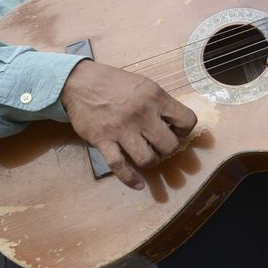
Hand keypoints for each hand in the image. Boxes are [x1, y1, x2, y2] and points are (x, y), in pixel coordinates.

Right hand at [61, 60, 197, 189]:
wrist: (79, 82)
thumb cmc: (115, 83)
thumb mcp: (145, 85)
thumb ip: (161, 104)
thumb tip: (176, 126)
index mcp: (156, 97)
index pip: (187, 121)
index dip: (184, 130)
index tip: (175, 131)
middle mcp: (142, 114)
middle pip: (170, 145)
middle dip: (169, 149)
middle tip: (160, 145)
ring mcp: (122, 129)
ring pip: (148, 159)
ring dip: (152, 162)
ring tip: (148, 156)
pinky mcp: (103, 141)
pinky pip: (120, 166)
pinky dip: (130, 179)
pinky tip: (138, 185)